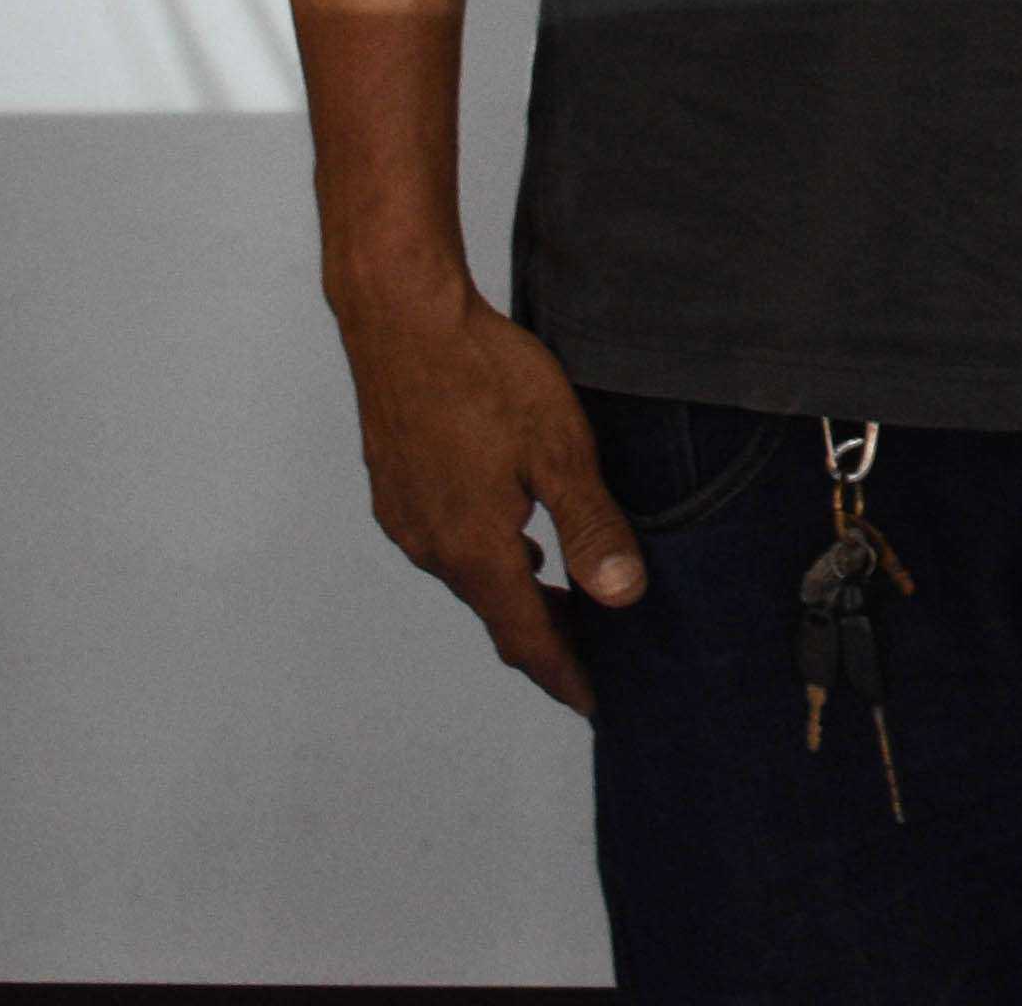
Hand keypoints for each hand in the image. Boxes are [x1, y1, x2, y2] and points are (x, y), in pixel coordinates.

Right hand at [333, 271, 637, 712]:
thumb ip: (592, 526)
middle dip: (551, 639)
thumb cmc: (484, 376)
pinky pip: (450, 545)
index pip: (527, 639)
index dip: (566, 675)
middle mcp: (431, 546)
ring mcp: (407, 518)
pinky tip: (520, 541)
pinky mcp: (397, 488)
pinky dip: (491, 559)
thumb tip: (624, 597)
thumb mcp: (560, 449)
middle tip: (599, 656)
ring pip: (472, 577)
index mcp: (475, 549)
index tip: (598, 704)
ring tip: (572, 603)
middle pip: (498, 614)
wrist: (401, 318)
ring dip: (519, 597)